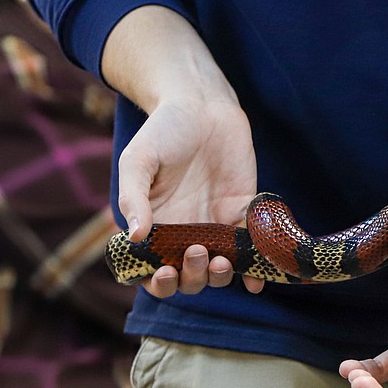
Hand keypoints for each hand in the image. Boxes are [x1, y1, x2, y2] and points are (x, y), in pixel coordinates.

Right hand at [118, 98, 263, 296]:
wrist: (203, 105)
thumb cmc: (163, 131)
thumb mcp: (138, 160)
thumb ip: (132, 198)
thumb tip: (135, 237)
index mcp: (154, 225)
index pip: (152, 269)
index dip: (158, 281)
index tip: (165, 272)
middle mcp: (184, 232)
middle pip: (188, 277)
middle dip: (192, 277)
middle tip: (197, 252)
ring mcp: (214, 226)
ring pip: (218, 270)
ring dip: (218, 277)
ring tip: (221, 260)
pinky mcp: (242, 215)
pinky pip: (249, 250)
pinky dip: (253, 270)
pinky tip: (255, 282)